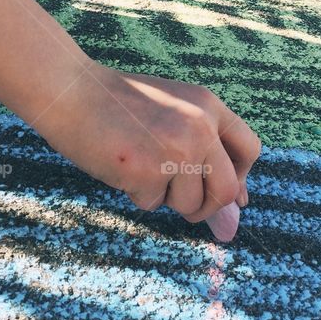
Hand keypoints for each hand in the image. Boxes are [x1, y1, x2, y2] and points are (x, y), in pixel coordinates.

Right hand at [36, 63, 260, 223]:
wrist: (71, 92)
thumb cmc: (119, 105)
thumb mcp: (170, 117)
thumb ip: (204, 158)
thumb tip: (232, 227)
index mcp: (208, 105)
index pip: (249, 150)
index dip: (240, 177)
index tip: (220, 188)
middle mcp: (200, 126)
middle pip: (227, 190)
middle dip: (208, 207)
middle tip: (183, 201)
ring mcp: (176, 149)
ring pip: (190, 203)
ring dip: (165, 198)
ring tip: (140, 165)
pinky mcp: (148, 170)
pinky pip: (152, 203)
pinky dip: (136, 194)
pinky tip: (120, 165)